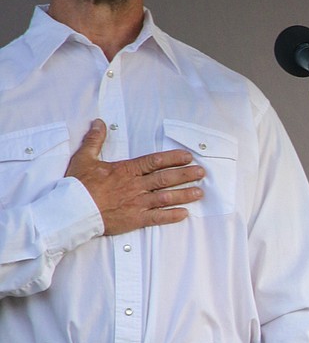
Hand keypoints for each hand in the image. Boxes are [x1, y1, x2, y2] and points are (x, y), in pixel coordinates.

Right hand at [67, 119, 204, 235]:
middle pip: (166, 178)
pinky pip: (157, 218)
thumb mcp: (84, 158)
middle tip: (201, 173)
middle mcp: (136, 186)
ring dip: (184, 194)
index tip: (187, 157)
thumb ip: (95, 140)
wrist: (72, 211)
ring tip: (199, 192)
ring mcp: (137, 203)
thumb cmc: (78, 186)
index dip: (173, 158)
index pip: (155, 161)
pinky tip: (185, 214)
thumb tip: (99, 122)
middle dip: (186, 175)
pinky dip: (172, 216)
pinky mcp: (134, 220)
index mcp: (126, 170)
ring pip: (166, 197)